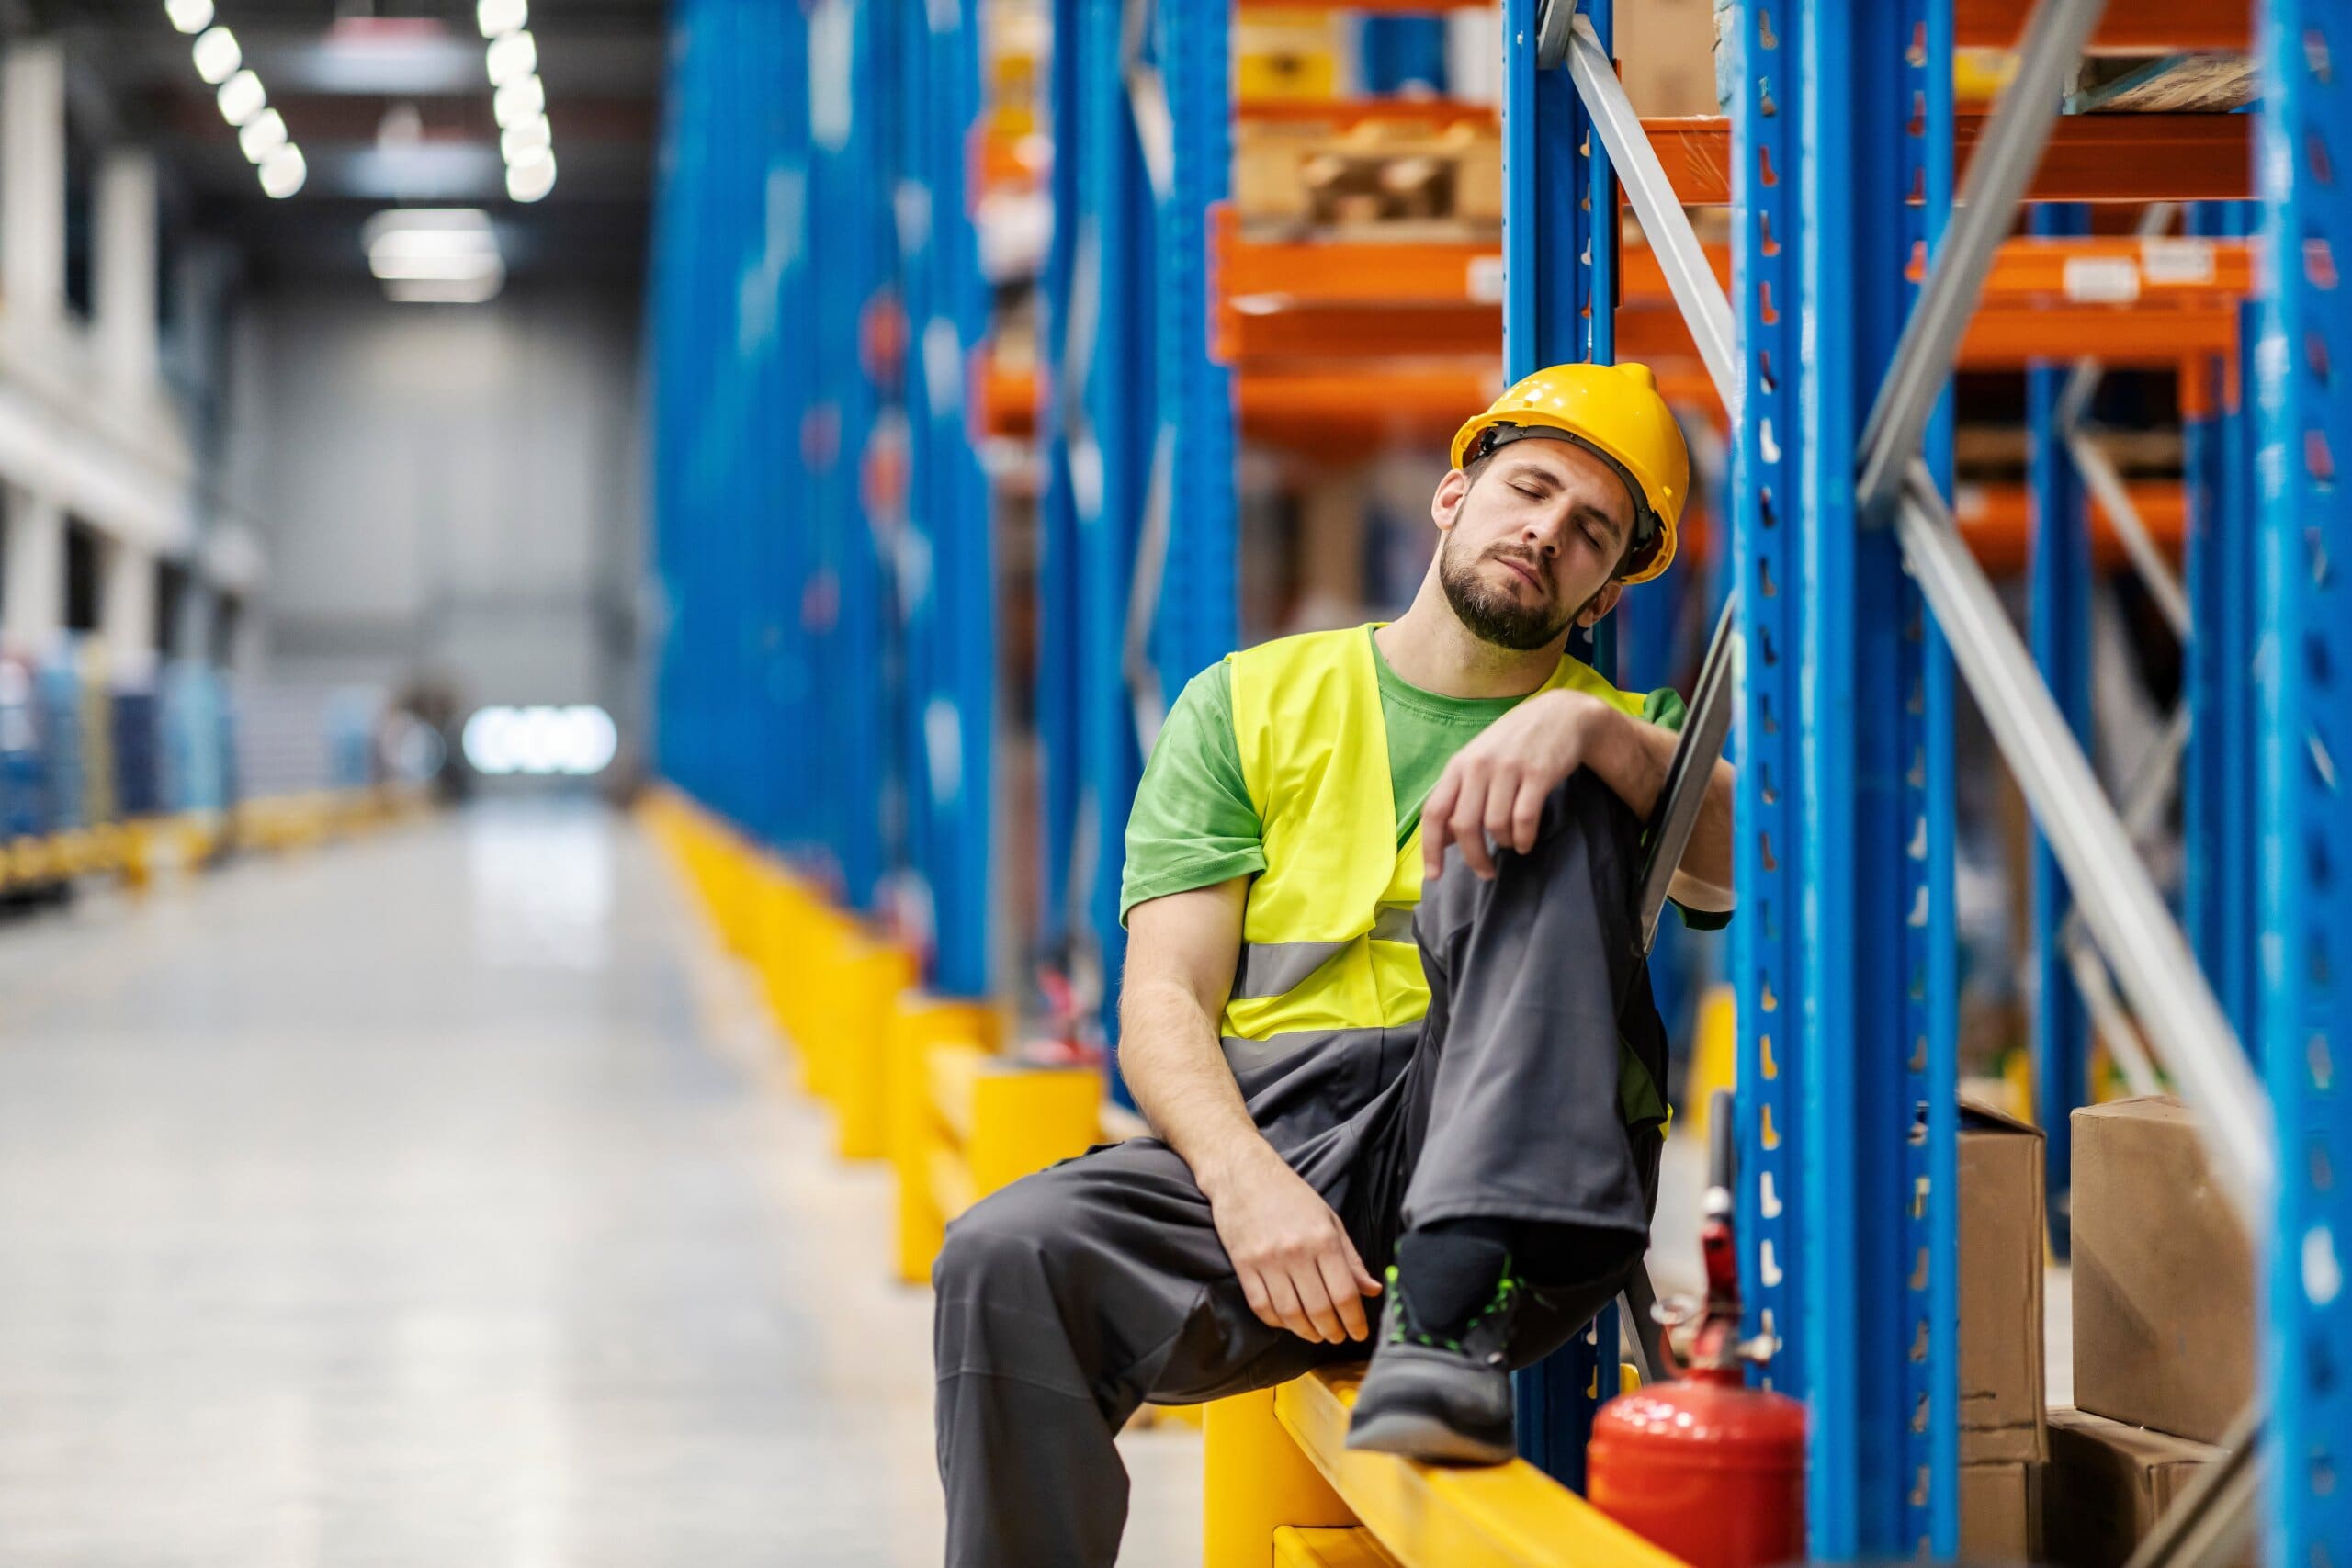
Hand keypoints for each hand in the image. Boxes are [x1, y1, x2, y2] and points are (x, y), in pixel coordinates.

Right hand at [1203, 1149, 1381, 1342]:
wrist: (1243, 1173)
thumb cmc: (1290, 1194)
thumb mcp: (1329, 1218)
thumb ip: (1351, 1258)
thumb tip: (1372, 1290)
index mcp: (1323, 1239)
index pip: (1344, 1293)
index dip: (1355, 1320)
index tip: (1359, 1333)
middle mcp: (1296, 1252)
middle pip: (1319, 1309)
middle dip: (1333, 1331)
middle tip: (1338, 1337)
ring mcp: (1267, 1260)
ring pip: (1290, 1313)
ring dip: (1307, 1332)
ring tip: (1316, 1334)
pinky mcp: (1243, 1265)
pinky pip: (1261, 1306)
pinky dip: (1277, 1322)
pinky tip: (1288, 1322)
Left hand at [1421, 689, 1605, 880]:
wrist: (1560, 715)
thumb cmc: (1514, 745)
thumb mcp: (1479, 762)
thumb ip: (1460, 796)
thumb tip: (1443, 840)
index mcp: (1458, 765)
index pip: (1434, 812)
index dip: (1431, 848)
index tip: (1434, 875)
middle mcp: (1479, 766)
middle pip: (1464, 825)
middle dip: (1473, 857)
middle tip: (1485, 872)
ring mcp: (1508, 768)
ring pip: (1495, 825)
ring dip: (1503, 844)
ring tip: (1510, 844)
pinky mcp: (1538, 774)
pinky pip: (1524, 819)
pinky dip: (1523, 838)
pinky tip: (1525, 842)